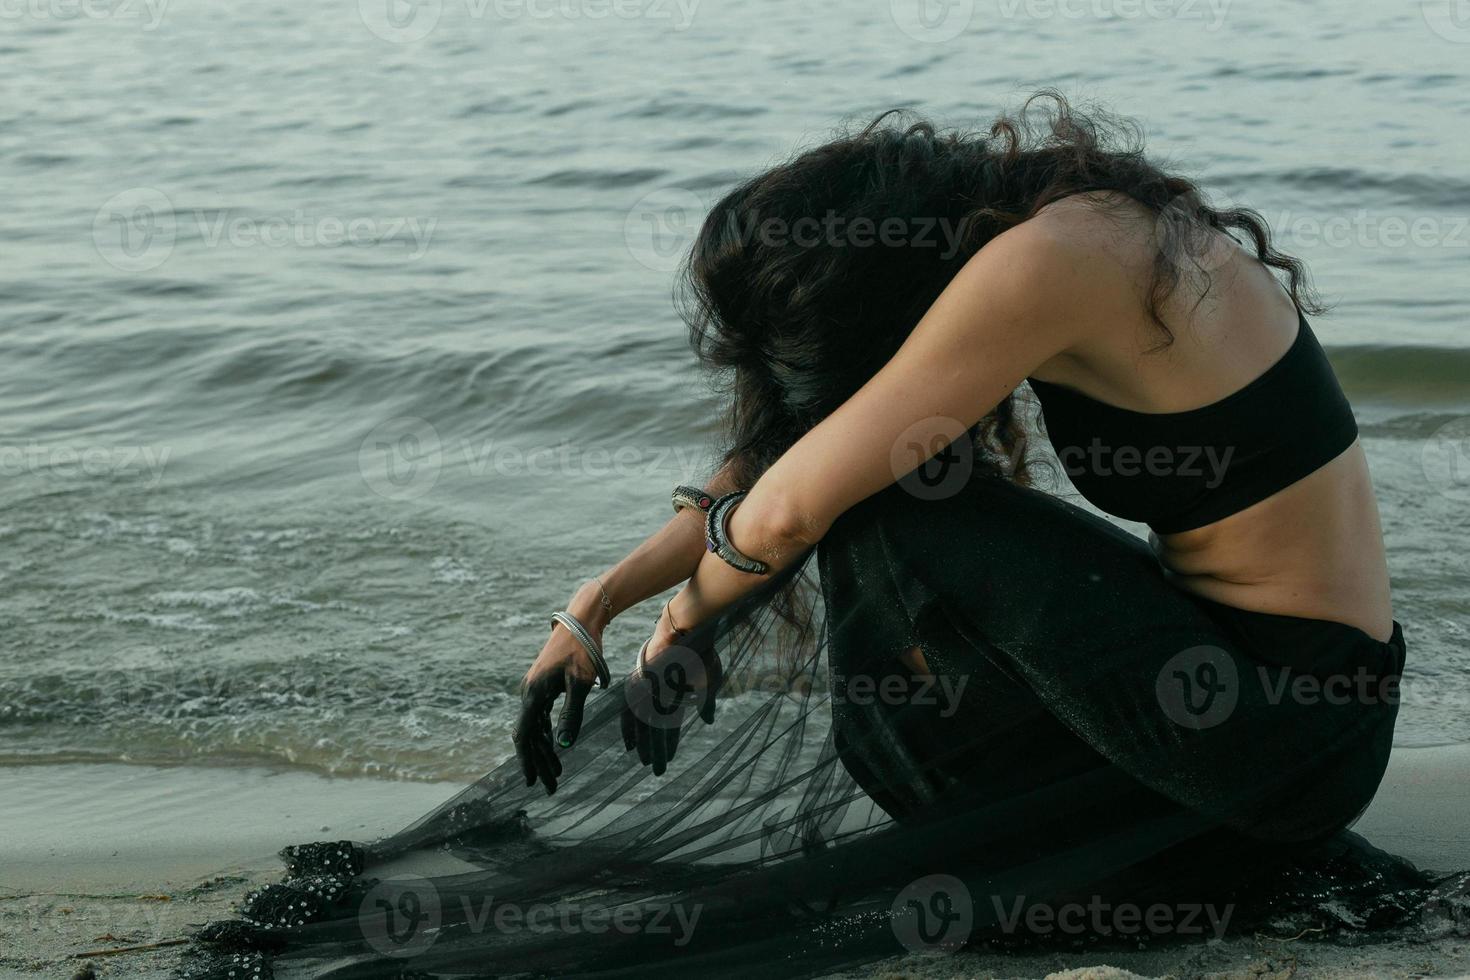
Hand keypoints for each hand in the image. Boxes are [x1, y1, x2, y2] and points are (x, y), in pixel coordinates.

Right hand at [514, 583, 607, 794]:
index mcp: (534, 694)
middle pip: (529, 736)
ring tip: (555, 773)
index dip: (527, 760)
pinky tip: (554, 748)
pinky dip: (547, 734)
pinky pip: (540, 716)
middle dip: (538, 762)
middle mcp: (528, 693)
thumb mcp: (580, 683)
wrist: (580, 619)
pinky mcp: (543, 685)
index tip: (531, 782)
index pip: (524, 736)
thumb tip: (564, 746)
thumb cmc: (584, 649)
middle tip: (550, 786)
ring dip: (544, 750)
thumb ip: (572, 715)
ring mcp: (534, 688)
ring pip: (535, 727)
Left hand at [620, 603, 722, 776]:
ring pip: (645, 725)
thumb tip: (707, 721)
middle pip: (653, 728)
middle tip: (656, 770)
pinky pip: (636, 715)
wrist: (688, 631)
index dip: (670, 742)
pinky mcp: (642, 688)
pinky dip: (633, 731)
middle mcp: (657, 694)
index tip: (670, 758)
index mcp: (672, 693)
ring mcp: (649, 691)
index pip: (669, 724)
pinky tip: (633, 747)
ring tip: (648, 764)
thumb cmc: (702, 653)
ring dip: (647, 746)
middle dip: (655, 749)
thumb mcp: (710, 681)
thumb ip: (706, 701)